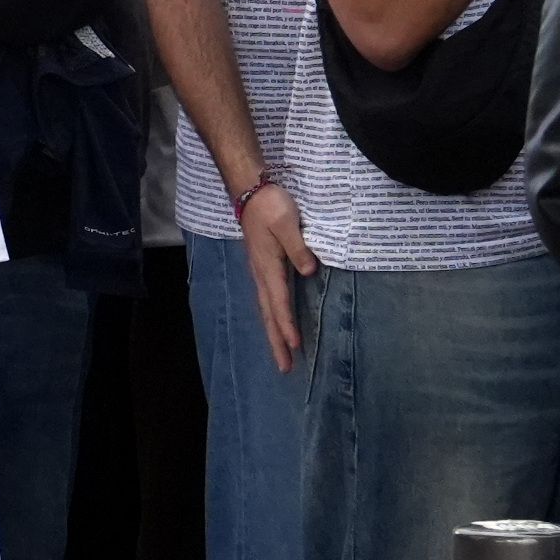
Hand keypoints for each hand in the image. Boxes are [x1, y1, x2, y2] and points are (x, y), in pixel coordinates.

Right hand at [237, 181, 315, 373]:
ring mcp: (260, 272)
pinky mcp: (262, 268)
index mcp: (269, 267)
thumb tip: (310, 270)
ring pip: (267, 310)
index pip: (280, 302)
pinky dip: (272, 318)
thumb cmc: (270, 205)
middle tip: (285, 368)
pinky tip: (276, 324)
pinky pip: (267, 300)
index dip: (287, 325)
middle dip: (277, 342)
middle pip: (270, 315)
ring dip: (274, 333)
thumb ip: (298, 246)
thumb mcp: (287, 222)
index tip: (295, 346)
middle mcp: (262, 275)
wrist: (250, 192)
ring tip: (281, 355)